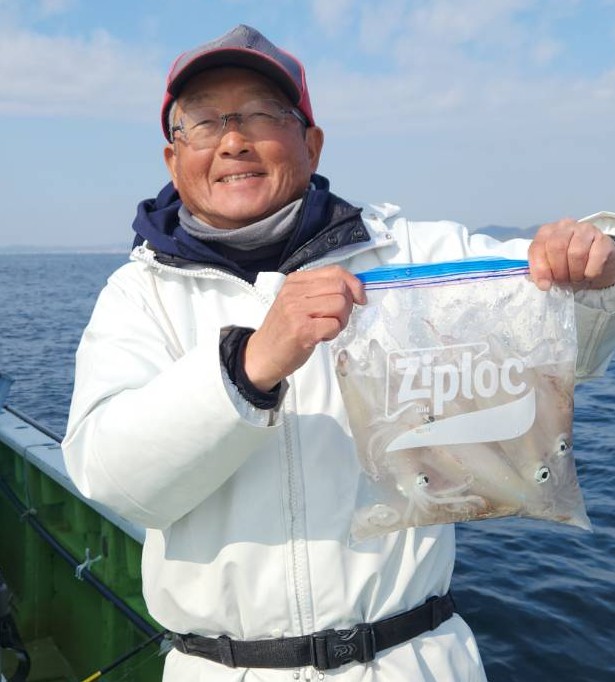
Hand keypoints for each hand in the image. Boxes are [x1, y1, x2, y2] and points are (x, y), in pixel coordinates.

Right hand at [244, 265, 365, 391]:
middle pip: (340, 288)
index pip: (335, 272)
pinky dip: (333, 333)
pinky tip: (320, 337)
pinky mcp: (302, 330)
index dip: (354, 284)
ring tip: (326, 328)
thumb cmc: (283, 330)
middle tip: (337, 319)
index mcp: (295, 281)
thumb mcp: (296, 302)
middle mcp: (294, 292)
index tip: (359, 298)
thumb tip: (354, 289)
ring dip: (341, 321)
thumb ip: (320, 291)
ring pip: (340, 305)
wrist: (262, 355)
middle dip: (348, 306)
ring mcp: (297, 310)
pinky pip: (334, 325)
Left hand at [528, 218, 614, 290]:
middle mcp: (565, 225)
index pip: (537, 247)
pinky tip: (588, 274)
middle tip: (563, 280)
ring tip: (576, 277)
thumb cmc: (567, 265)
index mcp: (547, 231)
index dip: (540, 269)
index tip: (545, 285)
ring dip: (575, 272)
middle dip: (558, 270)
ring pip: (576, 252)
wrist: (594, 265)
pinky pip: (596, 257)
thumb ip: (541, 274)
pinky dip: (590, 272)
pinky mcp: (603, 239)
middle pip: (556, 247)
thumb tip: (544, 284)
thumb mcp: (550, 268)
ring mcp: (586, 229)